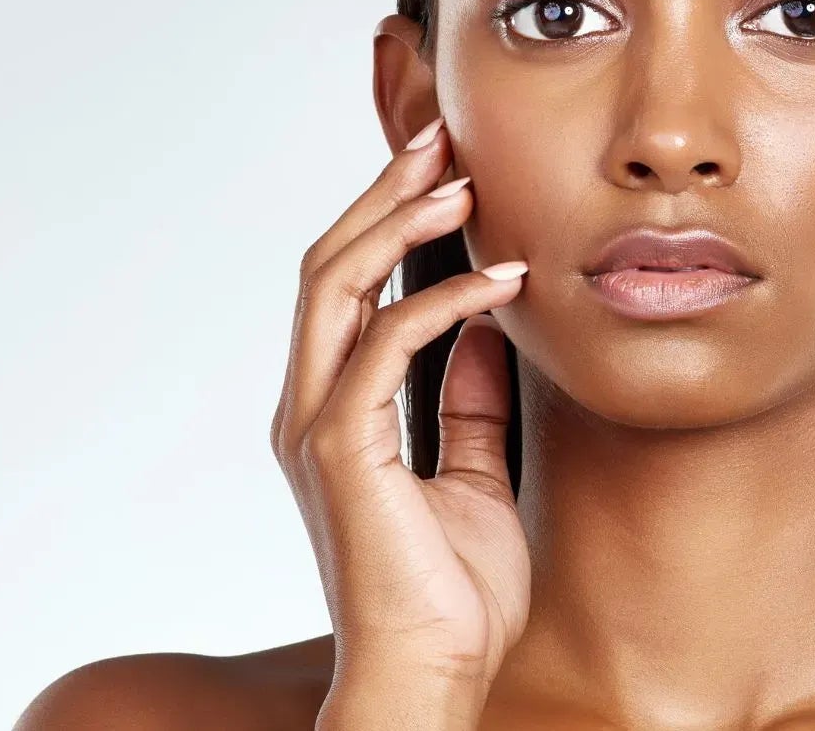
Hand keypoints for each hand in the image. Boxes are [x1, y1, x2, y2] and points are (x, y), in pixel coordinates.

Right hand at [270, 117, 531, 727]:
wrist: (432, 680)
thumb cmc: (451, 600)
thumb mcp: (476, 477)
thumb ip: (471, 402)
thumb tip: (492, 327)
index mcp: (334, 413)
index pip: (344, 287)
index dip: (383, 218)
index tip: (441, 168)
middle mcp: (310, 408)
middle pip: (327, 265)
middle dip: (383, 193)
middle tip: (442, 138)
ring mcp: (318, 426)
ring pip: (336, 285)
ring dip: (399, 222)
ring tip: (463, 182)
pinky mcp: (342, 450)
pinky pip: (385, 345)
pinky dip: (443, 301)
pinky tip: (503, 282)